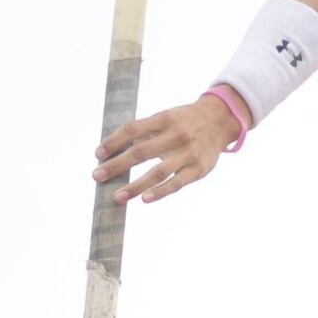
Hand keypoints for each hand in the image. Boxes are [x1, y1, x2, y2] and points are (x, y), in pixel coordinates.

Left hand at [92, 94, 243, 204]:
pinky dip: (160, 192)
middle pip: (141, 152)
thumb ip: (144, 131)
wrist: (221, 120)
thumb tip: (113, 149)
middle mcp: (176, 135)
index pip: (133, 129)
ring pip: (157, 172)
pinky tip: (145, 199)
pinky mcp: (198, 169)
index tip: (98, 154)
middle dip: (117, 165)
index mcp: (164, 119)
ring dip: (135, 186)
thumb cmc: (184, 121)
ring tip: (116, 197)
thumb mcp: (166, 118)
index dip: (114, 142)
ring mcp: (188, 153)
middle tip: (97, 176)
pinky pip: (176, 183)